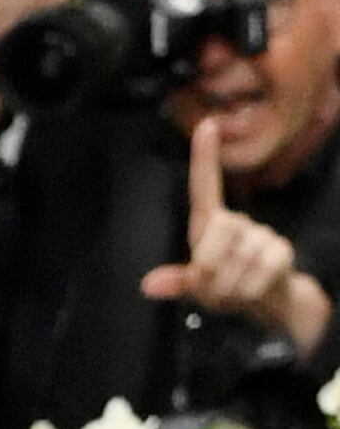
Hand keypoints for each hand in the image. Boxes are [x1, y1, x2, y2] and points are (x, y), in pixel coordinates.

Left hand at [144, 118, 333, 351]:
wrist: (268, 304)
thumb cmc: (225, 287)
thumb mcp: (195, 287)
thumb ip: (176, 283)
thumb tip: (148, 286)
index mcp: (208, 223)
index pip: (204, 184)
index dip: (204, 156)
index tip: (206, 124)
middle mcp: (235, 222)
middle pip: (217, 230)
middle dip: (208, 269)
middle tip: (214, 287)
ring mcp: (261, 233)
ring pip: (236, 258)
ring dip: (229, 286)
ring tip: (234, 291)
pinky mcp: (281, 250)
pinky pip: (258, 272)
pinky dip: (249, 290)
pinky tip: (253, 291)